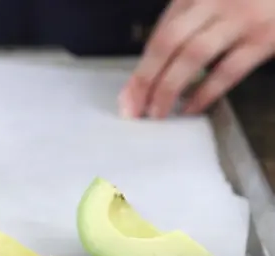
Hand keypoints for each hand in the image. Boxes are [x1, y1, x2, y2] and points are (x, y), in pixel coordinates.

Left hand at [119, 0, 274, 118]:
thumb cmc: (249, 2)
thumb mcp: (215, 5)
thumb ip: (189, 26)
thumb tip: (156, 70)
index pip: (159, 34)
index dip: (140, 67)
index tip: (127, 95)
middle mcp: (213, 2)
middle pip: (167, 43)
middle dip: (145, 79)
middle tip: (134, 109)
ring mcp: (240, 19)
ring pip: (192, 56)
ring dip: (169, 88)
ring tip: (157, 112)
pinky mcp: (265, 38)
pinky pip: (228, 70)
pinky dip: (205, 93)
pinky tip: (190, 108)